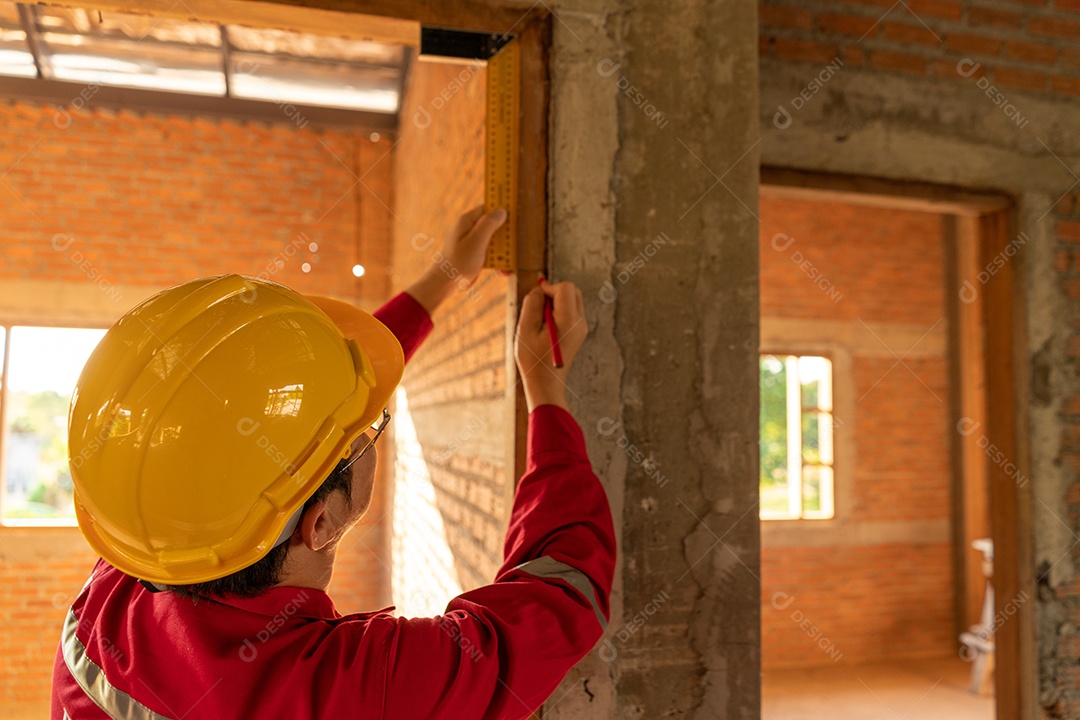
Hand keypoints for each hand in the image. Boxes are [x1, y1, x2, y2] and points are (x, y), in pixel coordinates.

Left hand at [406, 206, 506, 315]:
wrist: (446, 284)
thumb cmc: (458, 262)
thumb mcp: (476, 241)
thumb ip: (489, 225)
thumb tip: (502, 210)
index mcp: (468, 220)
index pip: (489, 207)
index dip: (504, 208)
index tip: (518, 211)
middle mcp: (471, 228)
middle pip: (495, 224)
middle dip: (506, 234)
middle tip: (517, 242)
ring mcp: (474, 241)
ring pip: (495, 240)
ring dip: (504, 250)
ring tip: (511, 262)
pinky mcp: (476, 253)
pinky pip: (492, 252)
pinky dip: (498, 260)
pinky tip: (504, 270)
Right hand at [515, 278, 587, 411]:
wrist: (545, 383)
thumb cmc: (533, 359)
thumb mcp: (525, 328)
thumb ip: (532, 303)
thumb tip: (540, 288)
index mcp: (568, 320)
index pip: (565, 288)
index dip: (548, 287)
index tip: (536, 299)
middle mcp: (580, 322)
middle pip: (572, 290)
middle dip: (554, 292)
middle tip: (538, 310)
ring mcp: (581, 328)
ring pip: (572, 299)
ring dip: (555, 302)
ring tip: (541, 322)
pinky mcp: (578, 332)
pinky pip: (570, 311)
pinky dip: (558, 311)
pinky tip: (546, 328)